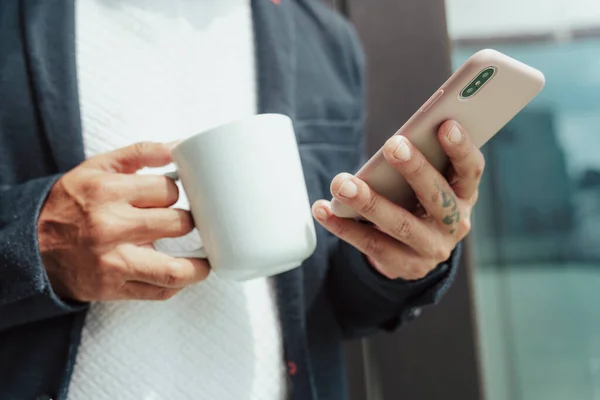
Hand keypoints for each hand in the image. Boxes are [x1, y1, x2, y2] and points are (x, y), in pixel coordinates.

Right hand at [38, 142, 209, 301]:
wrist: (31, 246)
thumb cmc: (70, 204)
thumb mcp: (97, 168)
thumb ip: (139, 153)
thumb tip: (179, 147)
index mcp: (107, 192)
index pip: (168, 190)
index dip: (177, 193)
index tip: (174, 198)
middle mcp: (109, 227)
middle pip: (177, 224)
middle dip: (187, 222)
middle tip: (186, 223)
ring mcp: (112, 263)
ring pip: (174, 269)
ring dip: (198, 267)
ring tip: (206, 261)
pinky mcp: (112, 290)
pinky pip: (158, 292)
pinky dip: (177, 285)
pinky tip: (180, 275)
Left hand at [312, 121, 483, 279]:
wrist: (417, 251)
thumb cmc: (420, 199)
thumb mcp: (431, 180)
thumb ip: (424, 160)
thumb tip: (398, 139)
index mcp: (465, 194)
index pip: (471, 170)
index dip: (461, 148)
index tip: (446, 124)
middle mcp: (455, 223)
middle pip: (436, 196)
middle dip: (415, 169)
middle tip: (392, 145)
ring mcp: (431, 248)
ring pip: (400, 224)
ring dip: (369, 202)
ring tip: (341, 183)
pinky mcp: (405, 266)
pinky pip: (372, 245)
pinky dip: (344, 226)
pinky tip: (323, 209)